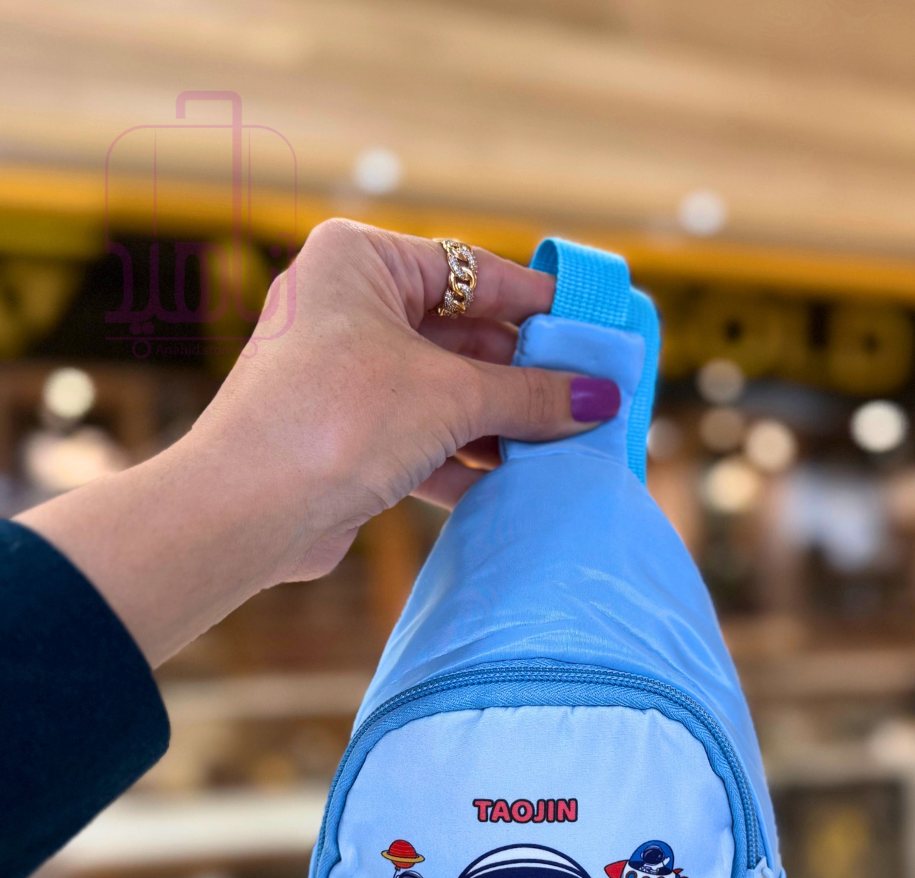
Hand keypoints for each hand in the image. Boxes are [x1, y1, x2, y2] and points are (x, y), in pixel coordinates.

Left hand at [17, 222, 618, 665]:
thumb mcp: (451, 398)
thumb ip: (530, 395)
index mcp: (361, 262)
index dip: (539, 304)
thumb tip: (601, 397)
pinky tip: (515, 484)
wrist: (246, 511)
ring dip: (501, 425)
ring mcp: (345, 375)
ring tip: (567, 448)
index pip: (473, 271)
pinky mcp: (345, 436)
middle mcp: (348, 309)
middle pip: (463, 336)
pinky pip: (423, 436)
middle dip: (525, 377)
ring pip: (445, 392)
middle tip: (592, 402)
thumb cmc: (339, 420)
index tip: (595, 331)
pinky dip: (466, 459)